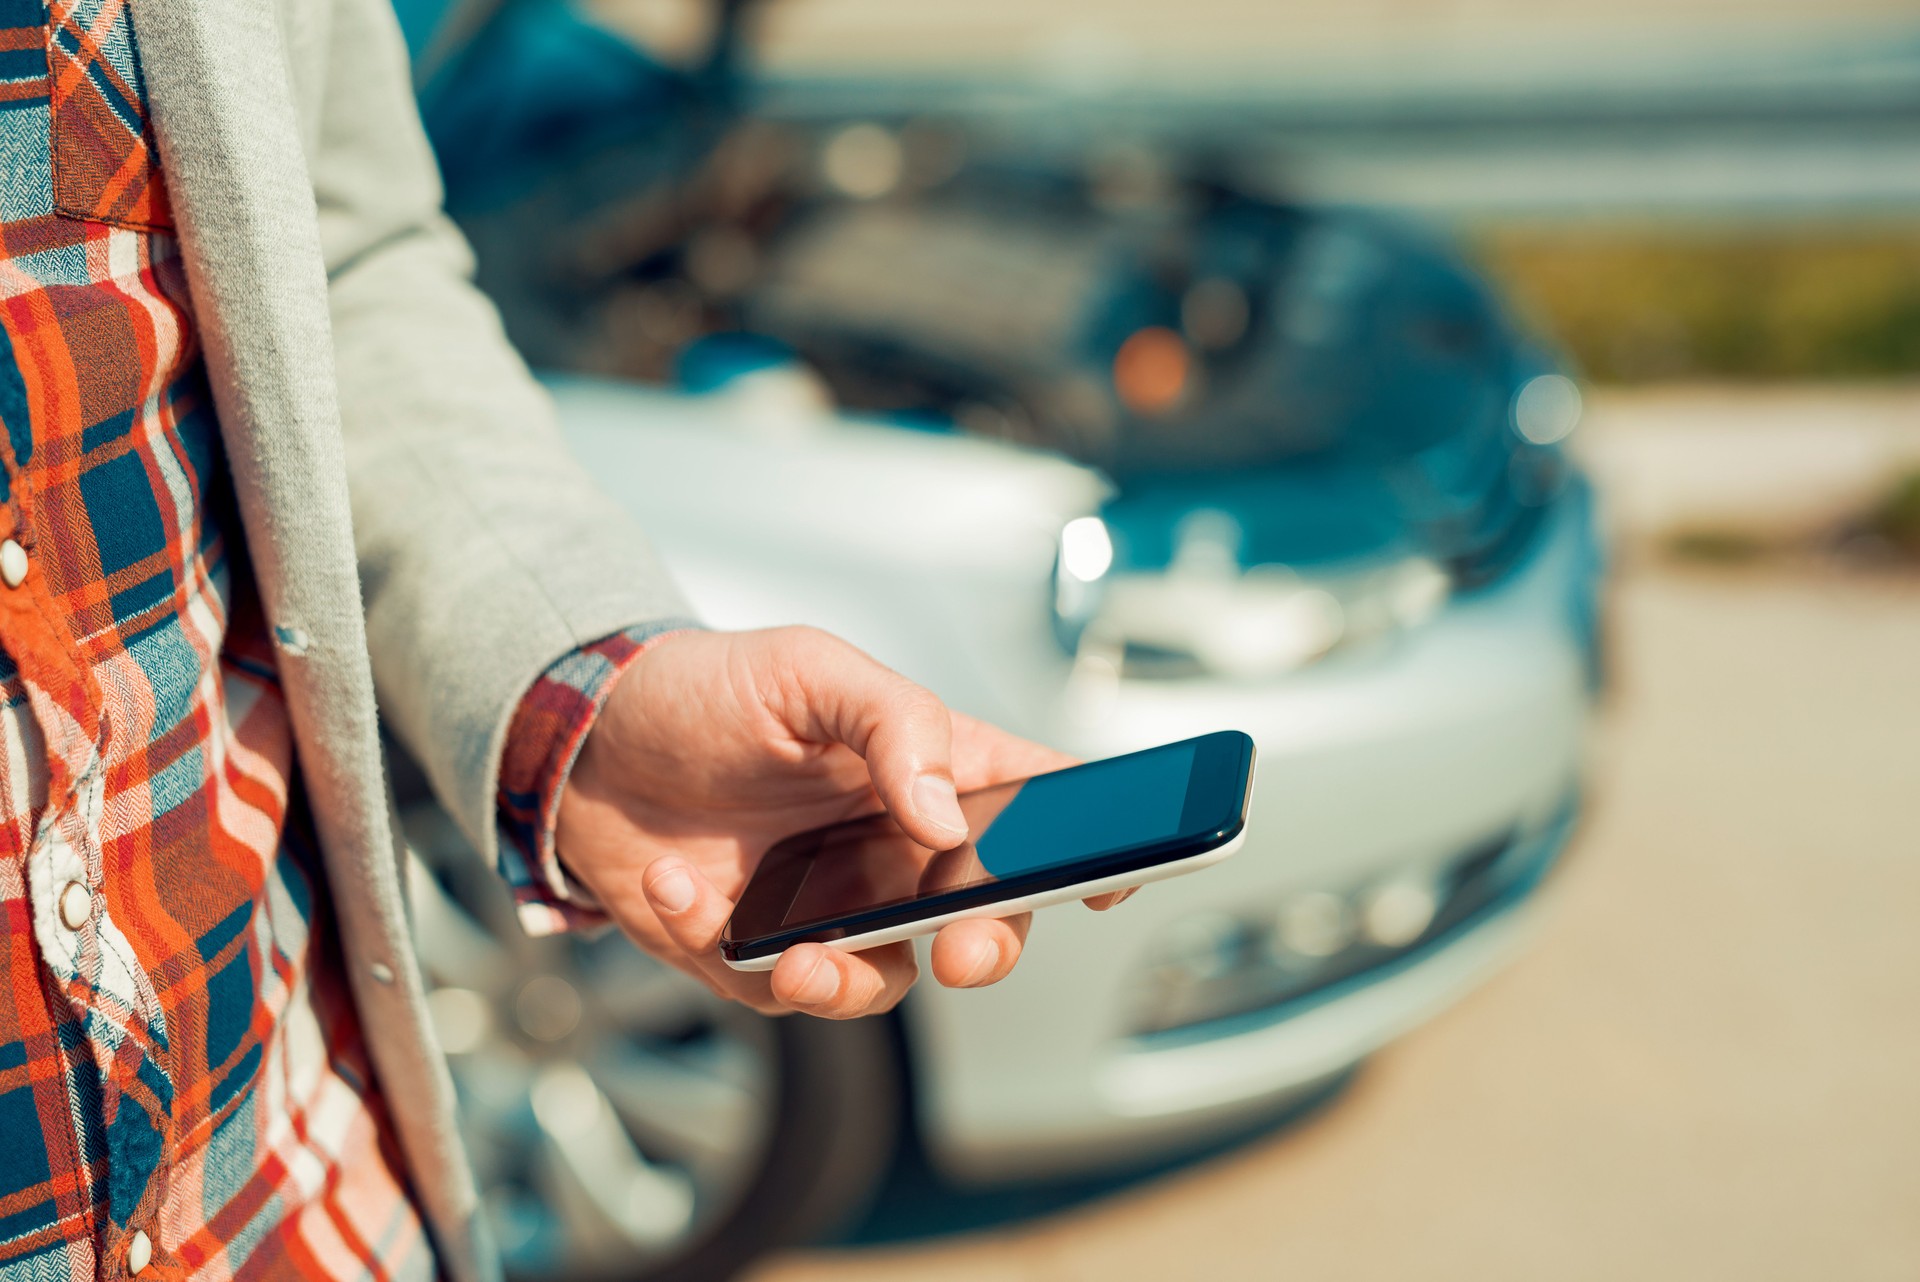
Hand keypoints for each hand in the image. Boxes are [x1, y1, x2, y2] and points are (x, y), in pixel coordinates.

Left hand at [553, 627, 1131, 1018]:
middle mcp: (894, 848)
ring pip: (881, 980)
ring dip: (846, 983)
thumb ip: (893, 725)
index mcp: (929, 769)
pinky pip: (767, 984)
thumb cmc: (708, 688)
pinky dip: (722, 948)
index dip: (1096, 845)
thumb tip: (945, 815)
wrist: (582, 740)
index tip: (1120, 874)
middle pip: (983, 918)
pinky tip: (674, 888)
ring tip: (793, 957)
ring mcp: (830, 907)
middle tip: (964, 949)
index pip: (1037, 808)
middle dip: (987, 947)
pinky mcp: (757, 951)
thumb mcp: (809, 671)